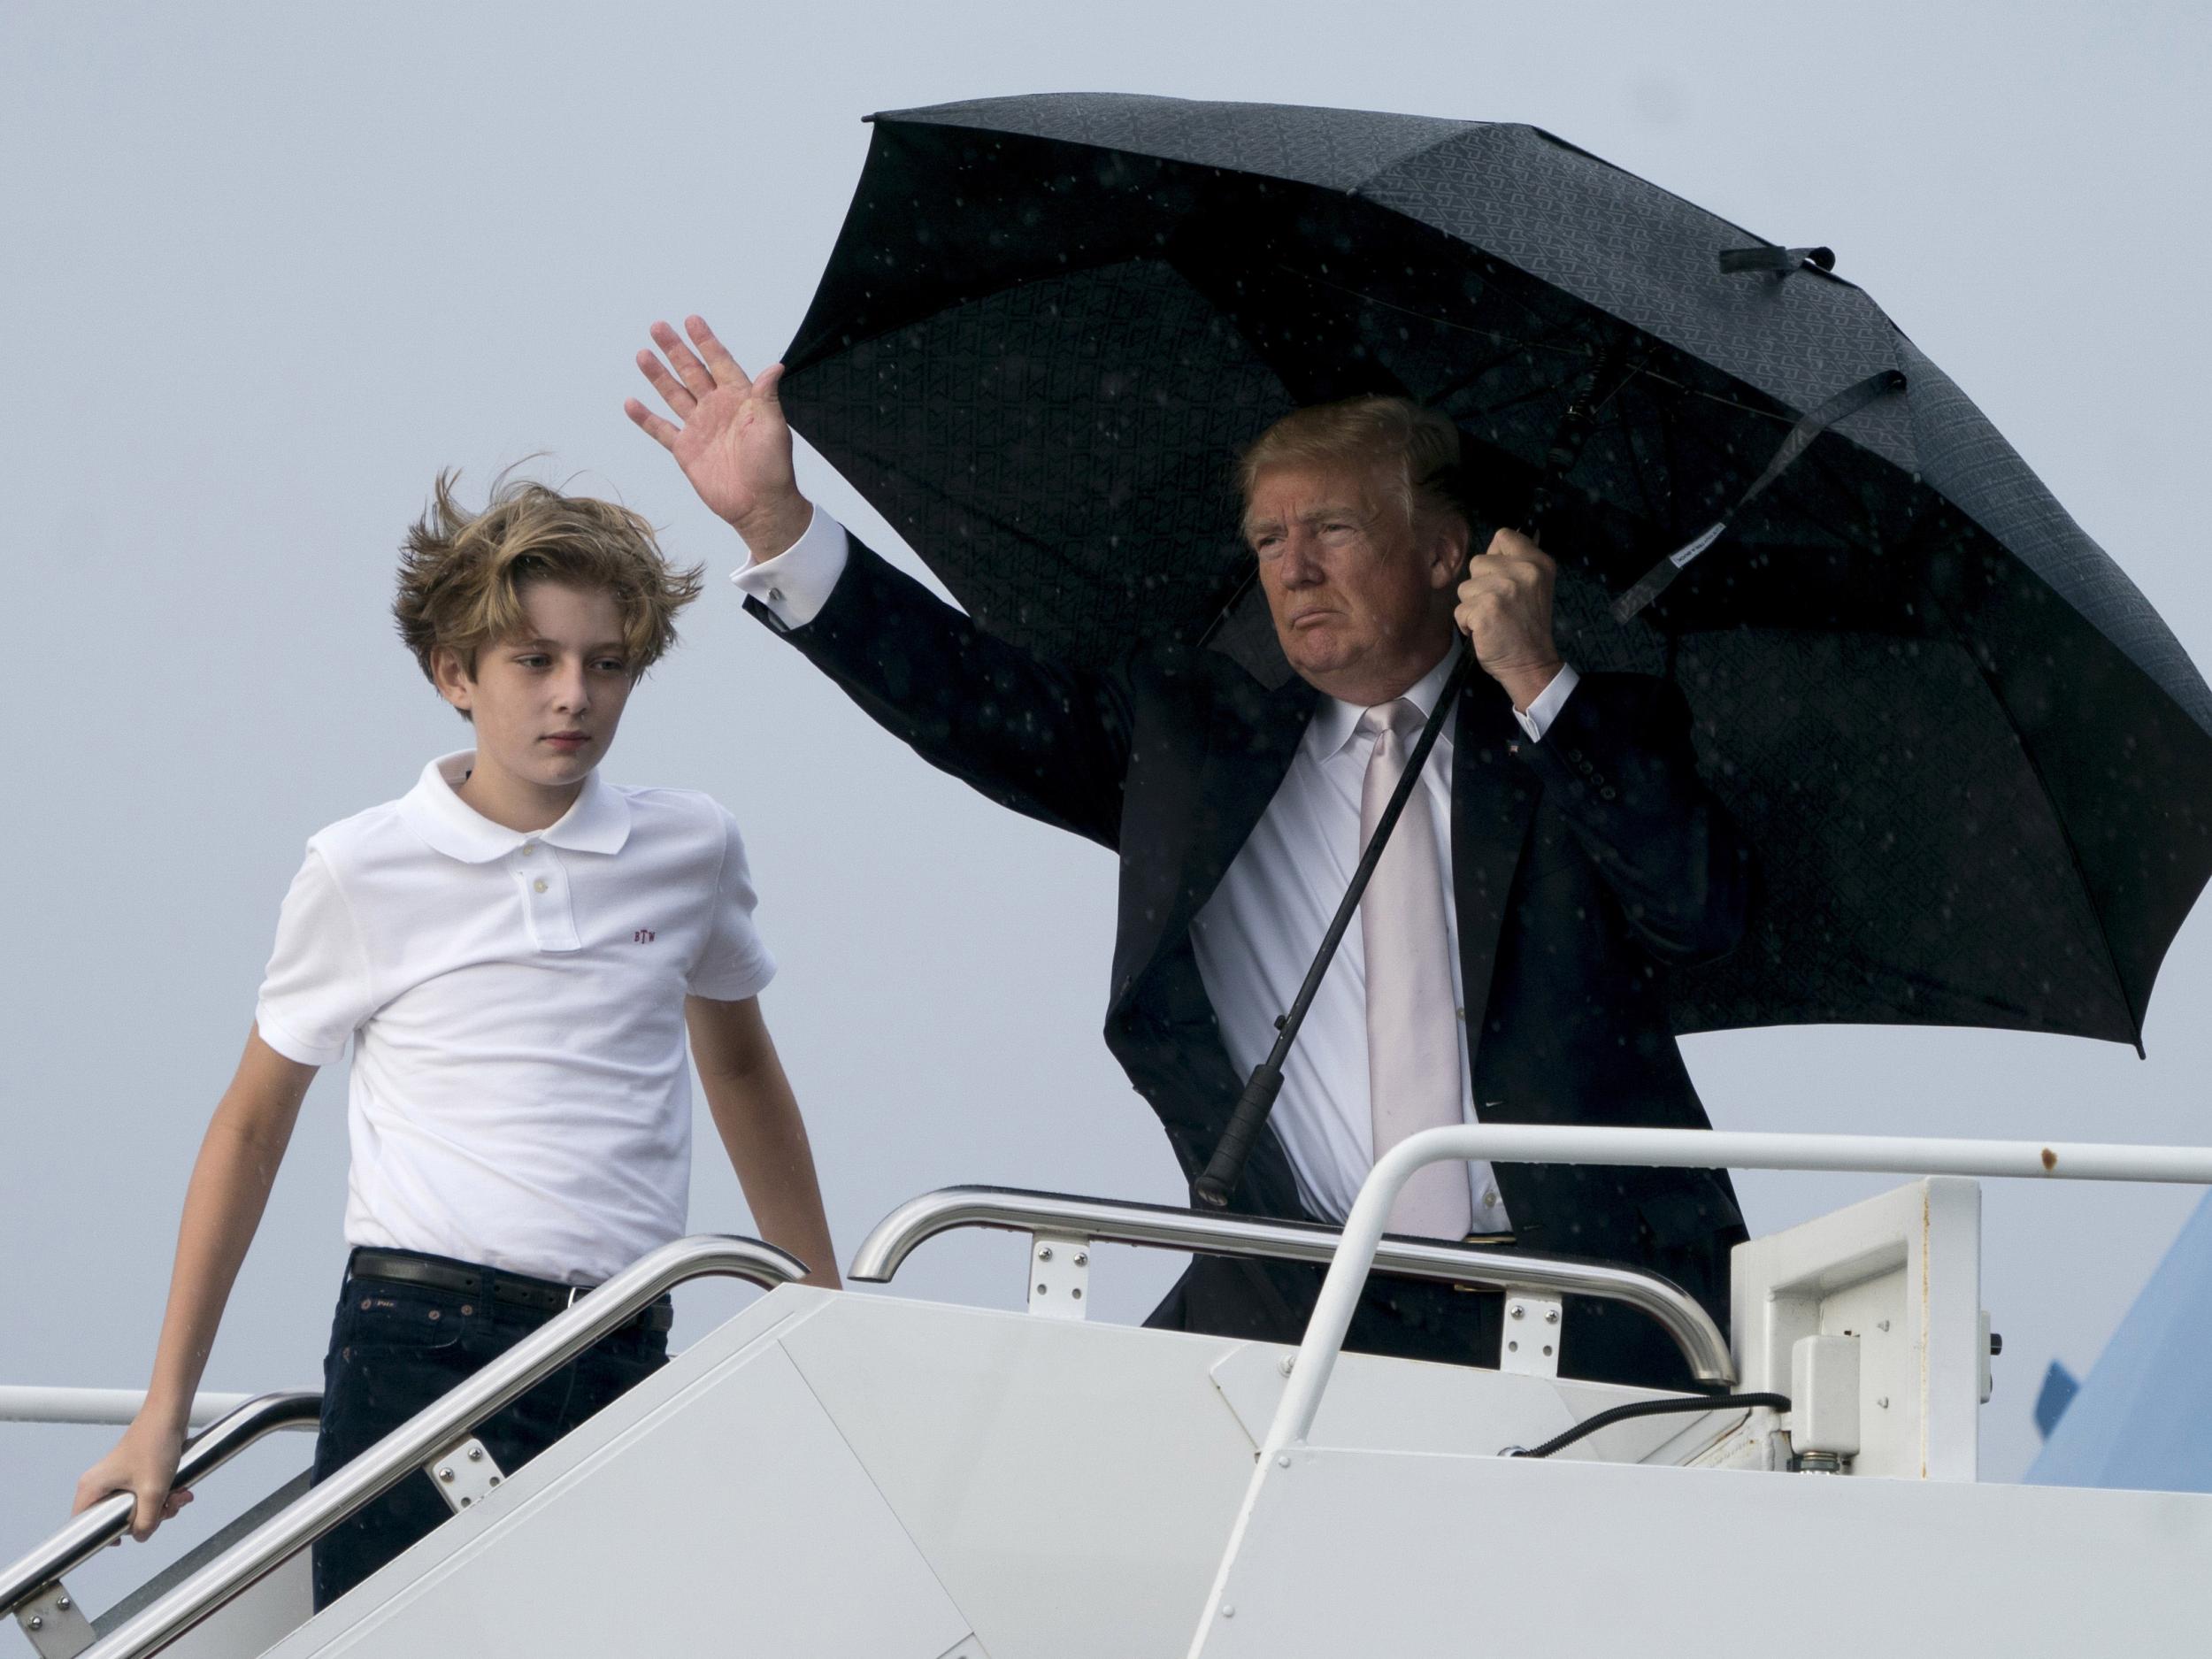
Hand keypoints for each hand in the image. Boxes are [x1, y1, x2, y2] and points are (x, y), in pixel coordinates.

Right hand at [74, 1415, 192, 1542]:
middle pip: (118, 1518)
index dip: (108, 1534)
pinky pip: (147, 1494)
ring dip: (162, 1506)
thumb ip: (145, 1522)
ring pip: (137, 1507)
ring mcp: (119, 1478)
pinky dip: (164, 1495)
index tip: (130, 1532)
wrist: (171, 1414)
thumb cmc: (156, 1446)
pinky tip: (182, 1490)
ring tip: (180, 1496)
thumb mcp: (153, 1492)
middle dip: (148, 1517)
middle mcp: (101, 1484)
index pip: (86, 1525)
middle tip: (167, 1509)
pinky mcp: (136, 1473)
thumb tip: (141, 1537)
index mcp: (92, 1488)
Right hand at [626, 316, 811, 559]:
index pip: (720, 363)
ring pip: (674, 394)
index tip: (691, 320)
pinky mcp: (685, 450)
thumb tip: (775, 367)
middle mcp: (717, 409)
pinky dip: (645, 418)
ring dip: (658, 375)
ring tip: (643, 353)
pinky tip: (631, 402)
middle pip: (692, 372)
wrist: (759, 506)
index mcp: (740, 399)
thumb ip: (766, 396)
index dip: (706, 342)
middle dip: (675, 349)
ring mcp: (699, 428)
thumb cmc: (773, 467)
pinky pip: (661, 430)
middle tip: (658, 326)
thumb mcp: (773, 427)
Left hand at [1455, 527, 1563, 710]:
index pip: (1504, 536)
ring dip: (1472, 605)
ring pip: (1465, 587)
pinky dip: (1466, 624)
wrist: (1531, 663)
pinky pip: (1459, 610)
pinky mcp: (1485, 610)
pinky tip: (1485, 631)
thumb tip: (1495, 543)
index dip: (1495, 556)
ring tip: (1492, 619)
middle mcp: (1524, 571)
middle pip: (1478, 562)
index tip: (1501, 577)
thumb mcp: (1535, 585)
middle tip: (1499, 605)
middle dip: (1480, 585)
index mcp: (1538, 562)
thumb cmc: (1527, 625)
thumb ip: (1518, 562)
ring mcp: (1504, 590)